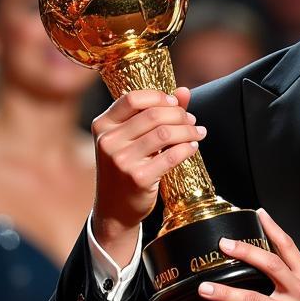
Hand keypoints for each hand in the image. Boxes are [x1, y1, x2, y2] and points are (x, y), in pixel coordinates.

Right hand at [90, 88, 204, 263]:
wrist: (114, 209)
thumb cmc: (125, 168)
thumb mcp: (130, 139)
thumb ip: (154, 113)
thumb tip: (183, 91)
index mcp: (102, 125)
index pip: (133, 99)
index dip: (158, 97)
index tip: (175, 103)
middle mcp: (108, 141)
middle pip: (153, 115)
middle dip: (179, 115)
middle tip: (192, 120)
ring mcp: (122, 160)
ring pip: (165, 133)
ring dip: (188, 131)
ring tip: (197, 132)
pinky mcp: (138, 178)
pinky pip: (172, 156)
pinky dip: (187, 148)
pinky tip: (193, 147)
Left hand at [200, 210, 299, 300]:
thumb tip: (279, 274)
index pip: (289, 247)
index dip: (272, 228)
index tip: (259, 215)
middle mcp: (299, 294)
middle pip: (268, 265)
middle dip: (243, 252)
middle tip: (223, 244)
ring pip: (250, 299)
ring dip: (224, 293)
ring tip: (206, 289)